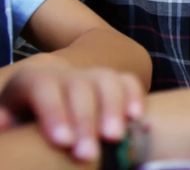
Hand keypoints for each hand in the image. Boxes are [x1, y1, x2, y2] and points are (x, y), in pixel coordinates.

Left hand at [0, 62, 143, 161]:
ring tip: (115, 139)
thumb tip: (5, 125)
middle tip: (87, 155)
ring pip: (107, 81)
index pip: (44, 88)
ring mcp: (91, 75)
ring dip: (113, 110)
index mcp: (31, 80)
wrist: (47, 101)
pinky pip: (128, 81)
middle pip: (79, 88)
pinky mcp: (113, 82)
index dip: (54, 113)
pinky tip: (137, 119)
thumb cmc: (23, 120)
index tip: (62, 142)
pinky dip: (135, 97)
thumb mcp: (8, 116)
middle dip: (85, 122)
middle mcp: (64, 74)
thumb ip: (7, 119)